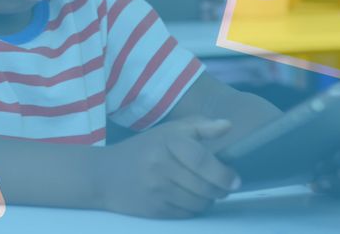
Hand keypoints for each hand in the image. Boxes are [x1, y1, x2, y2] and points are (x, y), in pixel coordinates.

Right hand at [95, 117, 240, 217]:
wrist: (103, 175)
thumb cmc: (143, 149)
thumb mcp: (168, 131)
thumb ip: (200, 126)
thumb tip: (228, 126)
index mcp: (167, 142)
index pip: (203, 161)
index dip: (223, 173)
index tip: (235, 179)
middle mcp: (161, 166)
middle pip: (206, 186)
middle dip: (220, 188)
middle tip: (223, 185)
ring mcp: (157, 190)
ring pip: (199, 202)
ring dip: (208, 199)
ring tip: (204, 190)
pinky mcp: (155, 210)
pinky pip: (187, 214)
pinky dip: (194, 208)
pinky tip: (187, 198)